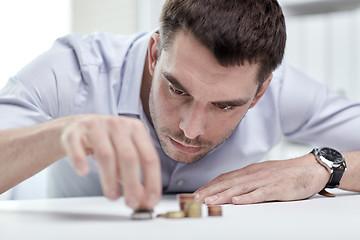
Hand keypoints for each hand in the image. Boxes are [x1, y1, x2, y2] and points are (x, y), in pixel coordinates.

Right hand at [60, 114, 160, 208]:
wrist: (77, 126)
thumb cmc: (107, 143)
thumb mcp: (124, 155)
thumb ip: (135, 177)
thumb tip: (144, 201)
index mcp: (136, 129)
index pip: (149, 157)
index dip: (152, 181)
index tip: (151, 200)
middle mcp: (118, 125)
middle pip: (129, 157)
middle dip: (132, 183)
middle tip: (131, 203)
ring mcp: (96, 126)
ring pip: (106, 155)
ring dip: (110, 179)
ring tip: (112, 196)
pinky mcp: (75, 131)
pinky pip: (77, 147)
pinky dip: (80, 160)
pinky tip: (84, 172)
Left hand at [194, 154, 329, 204]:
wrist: (309, 168)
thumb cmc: (286, 174)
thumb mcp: (263, 174)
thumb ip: (248, 181)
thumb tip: (231, 189)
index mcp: (250, 171)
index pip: (225, 178)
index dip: (210, 185)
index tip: (198, 193)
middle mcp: (254, 174)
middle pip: (228, 182)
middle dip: (210, 191)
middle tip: (196, 198)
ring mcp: (265, 180)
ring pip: (240, 188)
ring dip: (223, 195)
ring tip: (210, 201)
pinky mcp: (277, 188)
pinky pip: (260, 193)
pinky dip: (248, 197)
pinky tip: (237, 201)